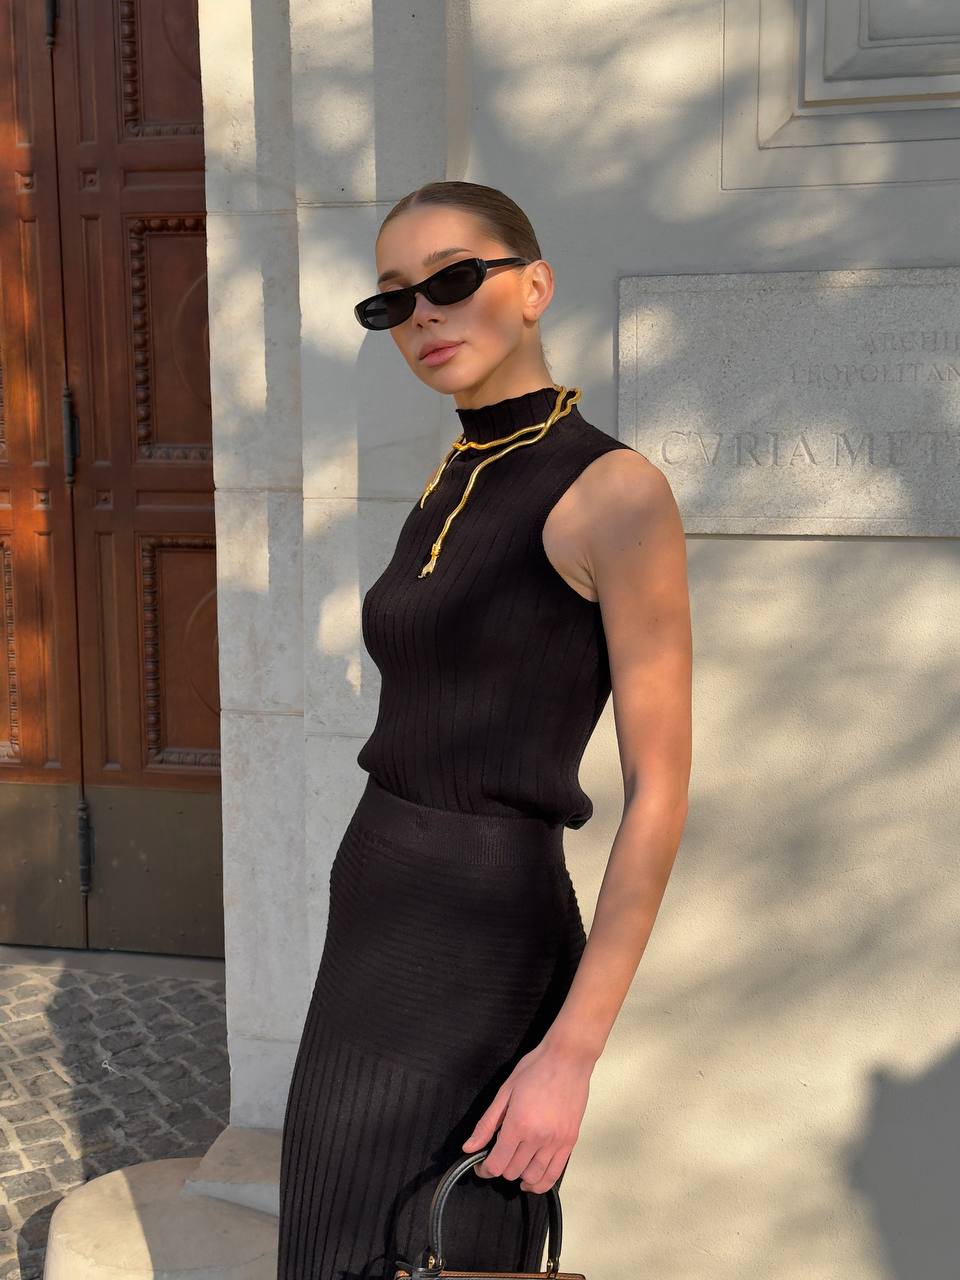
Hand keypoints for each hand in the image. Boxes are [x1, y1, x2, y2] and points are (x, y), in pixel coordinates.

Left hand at [461, 1037, 592, 1192]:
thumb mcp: (505, 1091)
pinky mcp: (570, 1143)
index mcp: (518, 1124)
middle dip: (500, 1168)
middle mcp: (538, 1138)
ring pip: (533, 1178)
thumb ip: (486, 1123)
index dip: (484, 1169)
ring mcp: (556, 1142)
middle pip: (512, 1172)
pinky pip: (554, 1175)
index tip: (481, 1165)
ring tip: (514, 1164)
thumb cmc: (536, 1069)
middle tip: (497, 1156)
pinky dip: (541, 1183)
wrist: (568, 1059)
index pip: (496, 1164)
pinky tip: (531, 1179)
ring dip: (519, 1175)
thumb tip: (469, 1147)